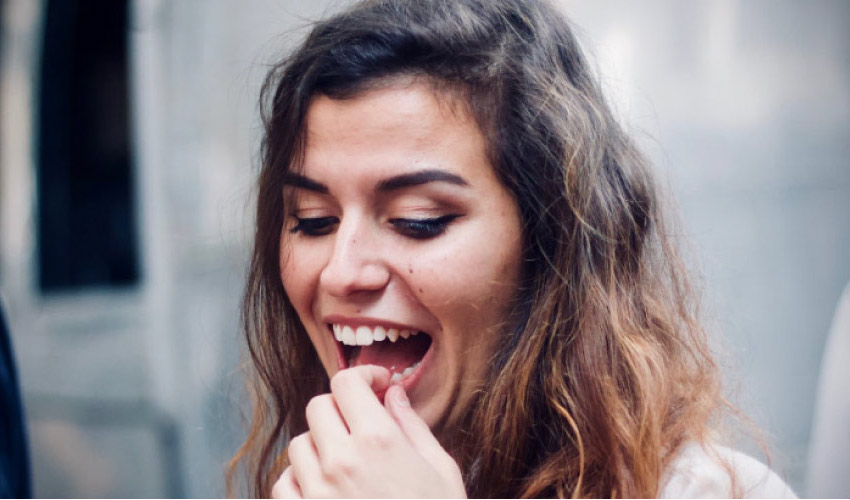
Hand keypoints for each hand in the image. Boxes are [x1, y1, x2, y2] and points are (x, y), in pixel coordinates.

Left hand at [271, 365, 466, 497]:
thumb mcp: (441, 469)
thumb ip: (413, 425)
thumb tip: (394, 394)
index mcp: (380, 440)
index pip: (347, 383)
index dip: (362, 375)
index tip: (376, 384)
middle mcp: (342, 460)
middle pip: (319, 407)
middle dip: (341, 407)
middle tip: (362, 421)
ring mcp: (318, 492)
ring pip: (299, 443)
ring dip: (319, 443)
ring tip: (345, 457)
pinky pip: (284, 484)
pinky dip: (299, 479)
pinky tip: (324, 486)